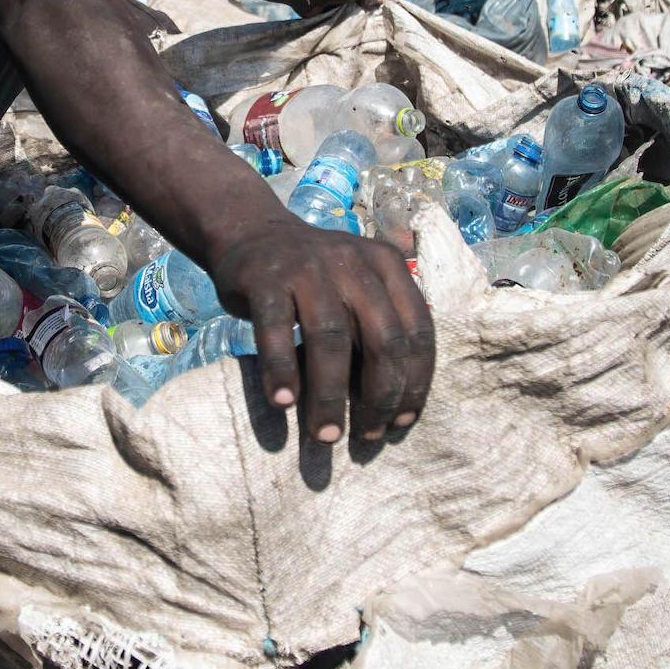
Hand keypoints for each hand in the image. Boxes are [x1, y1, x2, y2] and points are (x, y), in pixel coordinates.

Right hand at [205, 219, 433, 445]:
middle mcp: (353, 262)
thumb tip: (394, 405)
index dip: (415, 382)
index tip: (403, 421)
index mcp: (387, 265)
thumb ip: (377, 327)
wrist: (252, 232)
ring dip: (329, 395)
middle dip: (379, 396)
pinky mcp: (265, 278)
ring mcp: (307, 267)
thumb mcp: (357, 286)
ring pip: (330, 339)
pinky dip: (281, 370)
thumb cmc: (314, 278)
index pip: (417, 330)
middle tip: (368, 436)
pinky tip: (283, 402)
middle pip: (381, 339)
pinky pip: (276, 331)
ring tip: (326, 435)